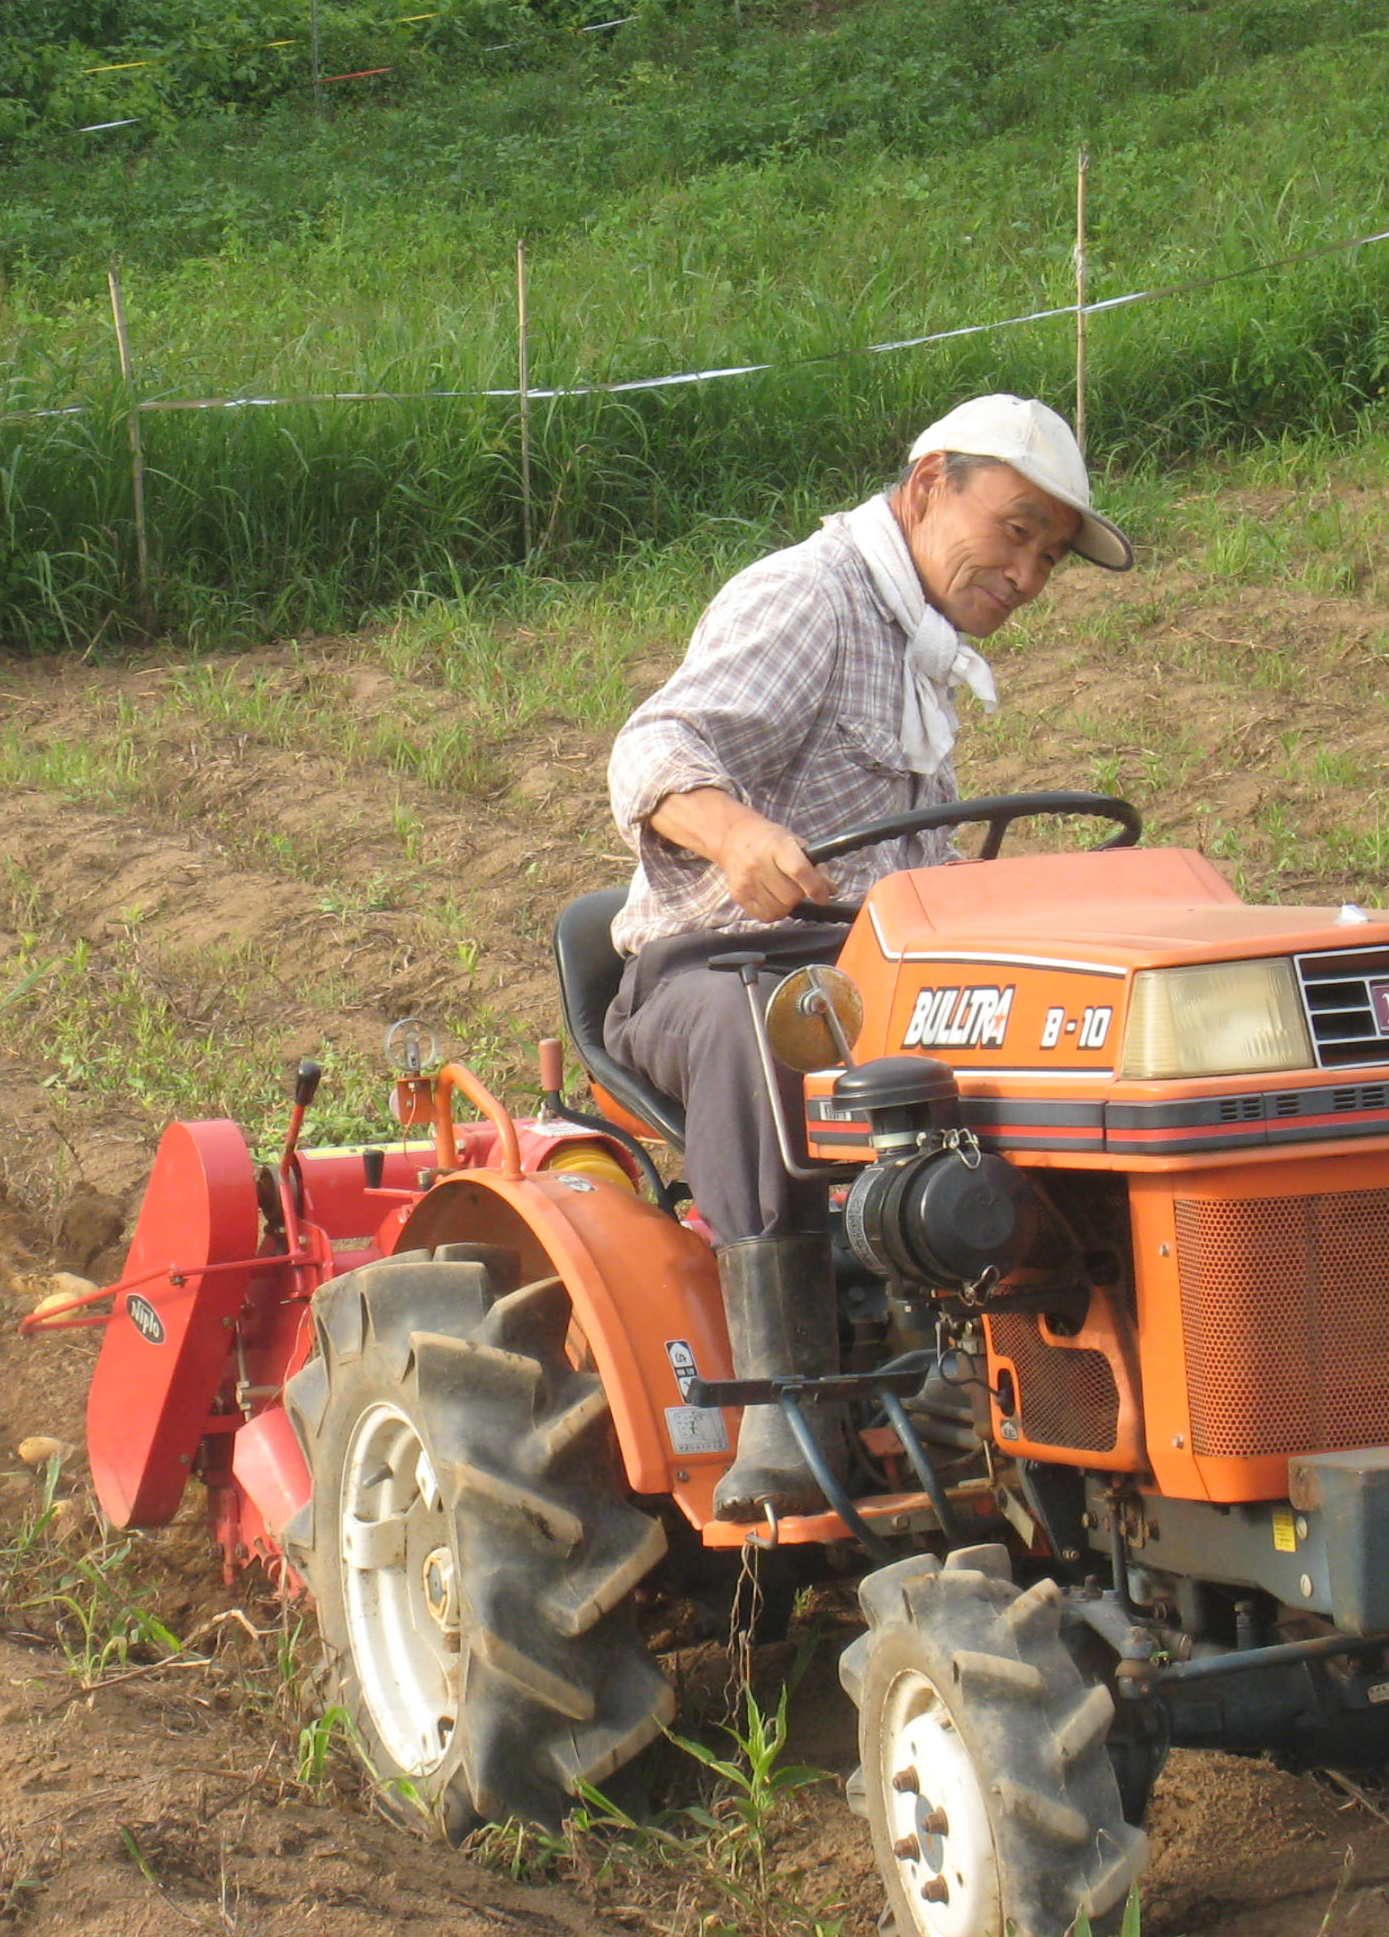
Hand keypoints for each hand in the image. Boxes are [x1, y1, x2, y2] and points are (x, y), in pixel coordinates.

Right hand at [648, 788, 834, 921]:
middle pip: (791, 896)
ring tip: (783, 890)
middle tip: (797, 886)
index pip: (799, 870)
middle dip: (800, 895)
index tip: (823, 896)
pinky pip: (765, 916)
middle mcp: (758, 863)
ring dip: (787, 905)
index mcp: (777, 845)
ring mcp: (746, 880)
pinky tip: (772, 897)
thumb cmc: (771, 842)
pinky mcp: (738, 895)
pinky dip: (775, 911)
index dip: (815, 887)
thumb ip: (816, 866)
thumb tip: (831, 890)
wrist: (734, 839)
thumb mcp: (796, 843)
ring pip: (779, 909)